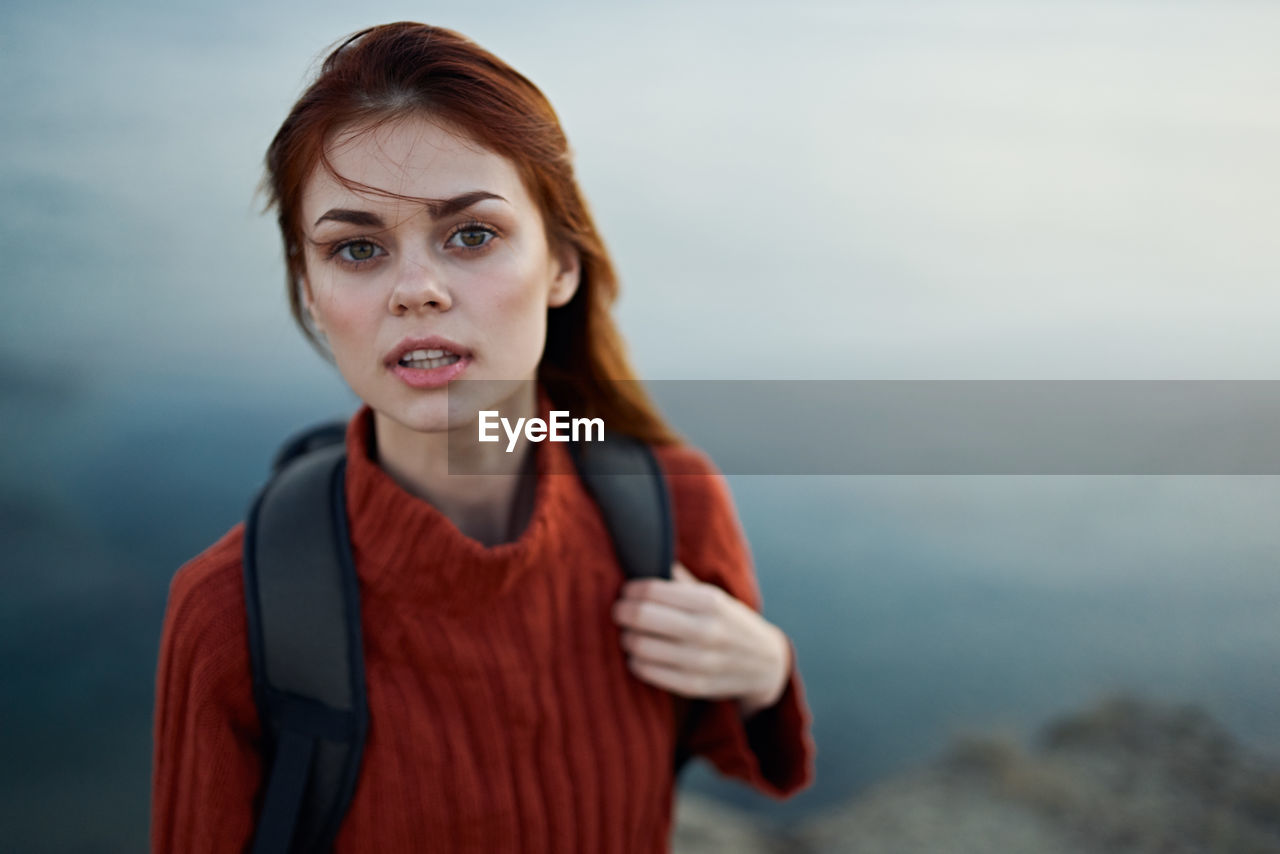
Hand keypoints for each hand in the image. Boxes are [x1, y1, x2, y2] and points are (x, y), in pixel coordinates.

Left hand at [611, 561, 790, 717]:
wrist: (765, 664)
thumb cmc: (729, 622)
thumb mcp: (714, 595)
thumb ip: (680, 580)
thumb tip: (643, 559)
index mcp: (710, 601)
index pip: (652, 590)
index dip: (631, 590)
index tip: (627, 591)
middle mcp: (706, 630)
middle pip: (642, 616)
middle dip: (622, 612)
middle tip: (620, 611)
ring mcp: (700, 661)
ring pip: (640, 646)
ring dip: (627, 638)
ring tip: (630, 633)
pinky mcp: (694, 686)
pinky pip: (647, 672)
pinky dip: (635, 662)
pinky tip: (640, 655)